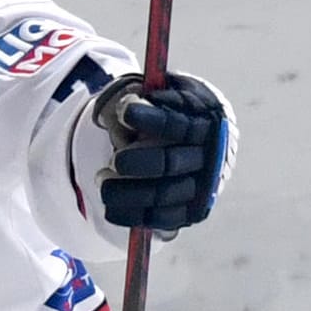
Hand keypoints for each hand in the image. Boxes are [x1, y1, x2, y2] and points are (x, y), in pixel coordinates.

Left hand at [95, 73, 236, 231]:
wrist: (196, 133)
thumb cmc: (171, 107)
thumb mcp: (162, 90)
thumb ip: (139, 94)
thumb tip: (120, 110)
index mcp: (205, 122)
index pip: (177, 124)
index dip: (149, 118)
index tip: (123, 112)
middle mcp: (209, 156)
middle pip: (169, 163)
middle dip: (135, 163)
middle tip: (114, 160)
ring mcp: (202, 186)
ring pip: (164, 195)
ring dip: (128, 193)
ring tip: (101, 180)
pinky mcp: (191, 210)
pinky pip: (164, 219)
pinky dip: (136, 216)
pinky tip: (111, 210)